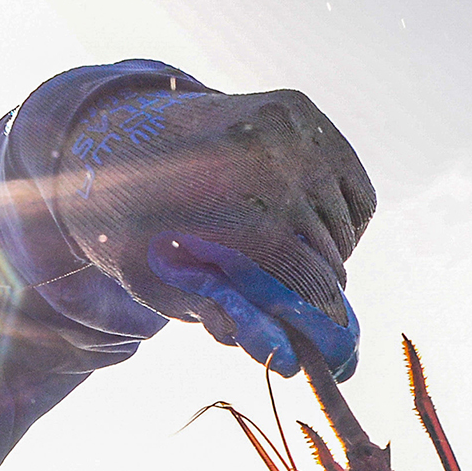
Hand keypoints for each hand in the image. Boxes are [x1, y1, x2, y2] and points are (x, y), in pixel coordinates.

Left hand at [55, 85, 375, 379]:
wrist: (117, 142)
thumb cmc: (138, 229)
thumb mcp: (161, 286)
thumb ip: (226, 319)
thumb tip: (291, 362)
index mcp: (225, 199)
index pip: (305, 274)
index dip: (316, 315)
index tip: (324, 340)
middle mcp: (261, 151)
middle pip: (329, 251)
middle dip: (316, 288)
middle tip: (290, 301)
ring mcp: (282, 122)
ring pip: (345, 223)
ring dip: (329, 255)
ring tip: (287, 262)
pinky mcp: (296, 108)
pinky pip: (354, 190)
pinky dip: (341, 221)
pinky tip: (301, 228)